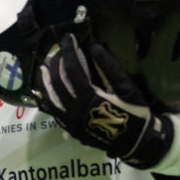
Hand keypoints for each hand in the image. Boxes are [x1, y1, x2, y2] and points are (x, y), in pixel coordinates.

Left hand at [34, 33, 172, 169]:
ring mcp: (69, 121)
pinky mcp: (70, 128)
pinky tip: (45, 90)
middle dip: (56, 63)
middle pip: (56, 81)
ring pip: (50, 97)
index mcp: (88, 98)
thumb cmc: (134, 113)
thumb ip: (110, 68)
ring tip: (44, 67)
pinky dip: (48, 98)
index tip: (68, 37)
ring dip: (45, 81)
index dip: (69, 51)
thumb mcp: (127, 88)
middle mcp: (74, 110)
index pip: (72, 69)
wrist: (136, 142)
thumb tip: (95, 47)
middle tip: (59, 51)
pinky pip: (53, 111)